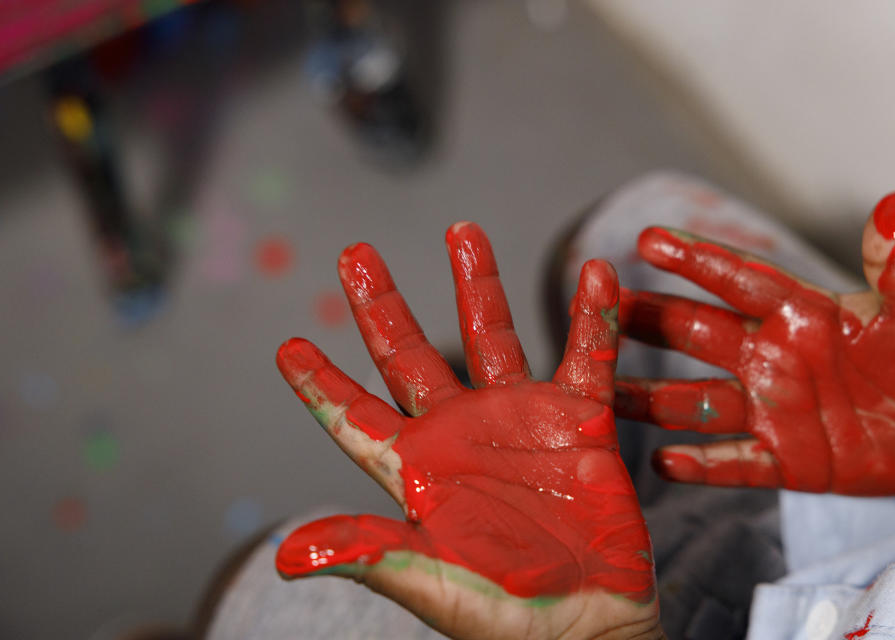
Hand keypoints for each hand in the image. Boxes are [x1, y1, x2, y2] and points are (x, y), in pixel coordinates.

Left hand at [275, 223, 660, 639]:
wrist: (589, 627)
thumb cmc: (506, 617)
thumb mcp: (433, 582)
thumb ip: (371, 553)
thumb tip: (288, 554)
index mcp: (418, 469)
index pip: (355, 417)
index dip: (320, 384)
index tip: (287, 347)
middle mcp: (462, 432)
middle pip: (411, 355)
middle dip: (382, 305)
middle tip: (354, 255)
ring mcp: (521, 419)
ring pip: (494, 335)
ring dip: (478, 283)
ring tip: (462, 230)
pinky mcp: (579, 419)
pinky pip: (587, 355)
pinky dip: (593, 318)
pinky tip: (596, 275)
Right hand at [616, 191, 894, 494]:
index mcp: (801, 313)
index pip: (738, 281)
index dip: (695, 260)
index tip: (647, 241)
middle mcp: (774, 356)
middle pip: (698, 334)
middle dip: (648, 320)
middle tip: (597, 307)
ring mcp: (775, 409)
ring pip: (699, 402)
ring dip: (652, 397)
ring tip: (604, 393)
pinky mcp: (789, 460)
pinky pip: (736, 463)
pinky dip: (702, 465)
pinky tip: (665, 464)